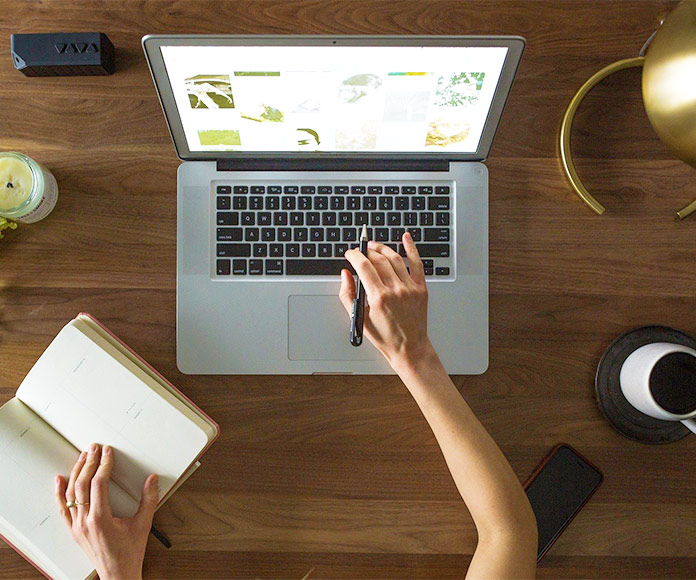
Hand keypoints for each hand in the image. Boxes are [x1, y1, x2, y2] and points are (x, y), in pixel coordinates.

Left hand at [54, 443, 158, 579]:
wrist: (117, 574)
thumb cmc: (129, 553)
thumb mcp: (143, 524)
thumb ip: (149, 500)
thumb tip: (152, 479)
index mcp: (101, 519)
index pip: (99, 484)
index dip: (104, 465)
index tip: (108, 453)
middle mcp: (85, 522)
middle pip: (82, 485)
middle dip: (88, 463)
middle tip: (94, 448)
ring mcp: (77, 527)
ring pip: (70, 494)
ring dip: (76, 473)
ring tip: (82, 457)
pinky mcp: (74, 530)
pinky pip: (62, 509)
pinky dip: (59, 493)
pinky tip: (59, 480)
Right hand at [339, 232, 432, 368]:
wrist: (409, 348)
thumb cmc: (385, 337)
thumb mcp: (359, 318)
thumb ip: (348, 294)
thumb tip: (345, 274)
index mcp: (379, 297)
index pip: (364, 266)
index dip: (354, 255)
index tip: (349, 253)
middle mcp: (396, 290)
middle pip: (378, 260)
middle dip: (366, 251)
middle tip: (360, 251)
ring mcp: (410, 288)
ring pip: (395, 258)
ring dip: (382, 248)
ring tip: (374, 246)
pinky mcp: (421, 288)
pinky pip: (417, 263)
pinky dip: (412, 248)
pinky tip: (406, 238)